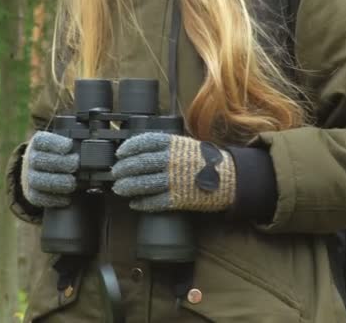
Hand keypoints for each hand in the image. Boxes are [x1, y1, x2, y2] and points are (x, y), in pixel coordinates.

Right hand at [21, 131, 78, 207]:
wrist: (39, 169)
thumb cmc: (57, 155)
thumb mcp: (61, 145)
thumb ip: (75, 142)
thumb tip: (94, 138)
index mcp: (38, 143)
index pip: (42, 140)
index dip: (55, 143)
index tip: (69, 145)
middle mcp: (30, 159)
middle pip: (38, 160)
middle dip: (59, 163)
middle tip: (75, 164)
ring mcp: (28, 176)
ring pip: (36, 180)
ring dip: (56, 182)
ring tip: (72, 183)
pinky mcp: (30, 193)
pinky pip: (37, 198)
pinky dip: (52, 199)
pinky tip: (66, 198)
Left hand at [111, 133, 235, 211]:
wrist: (230, 178)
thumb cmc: (207, 161)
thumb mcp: (187, 145)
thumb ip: (167, 146)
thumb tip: (143, 150)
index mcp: (174, 144)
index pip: (144, 142)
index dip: (129, 147)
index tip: (120, 153)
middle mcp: (171, 160)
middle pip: (139, 164)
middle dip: (123, 169)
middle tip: (115, 173)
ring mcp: (174, 180)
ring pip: (143, 183)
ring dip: (128, 186)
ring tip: (119, 188)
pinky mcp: (178, 198)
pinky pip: (154, 201)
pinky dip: (142, 203)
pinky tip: (135, 203)